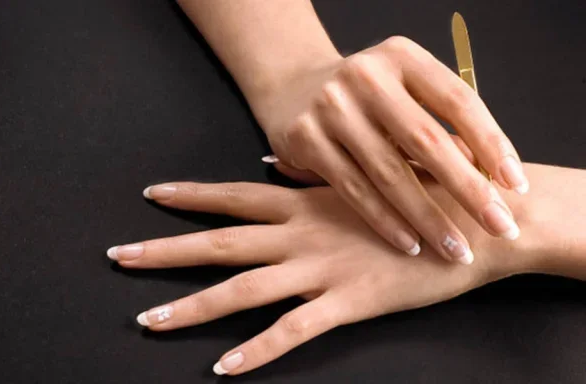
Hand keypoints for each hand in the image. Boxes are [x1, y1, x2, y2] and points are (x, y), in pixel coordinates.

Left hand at [107, 174, 548, 374]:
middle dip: (165, 250)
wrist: (473, 225)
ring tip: (148, 320)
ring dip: (190, 307)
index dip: (189, 197)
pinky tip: (223, 368)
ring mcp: (319, 270)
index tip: (152, 195)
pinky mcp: (346, 303)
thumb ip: (307, 175)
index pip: (231, 197)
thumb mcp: (360, 177)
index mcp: (303, 203)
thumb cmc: (418, 198)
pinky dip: (254, 351)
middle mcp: (300, 234)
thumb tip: (268, 159)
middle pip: (218, 243)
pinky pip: (290, 332)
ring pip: (240, 290)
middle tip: (120, 256)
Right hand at [249, 36, 528, 263]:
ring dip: (428, 217)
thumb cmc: (364, 97)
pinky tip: (410, 243)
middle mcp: (366, 76)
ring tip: (457, 249)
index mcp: (402, 56)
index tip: (515, 184)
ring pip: (389, 173)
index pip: (458, 100)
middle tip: (500, 226)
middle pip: (426, 140)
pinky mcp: (304, 139)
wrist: (290, 87)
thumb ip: (438, 123)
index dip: (491, 143)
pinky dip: (385, 220)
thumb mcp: (402, 89)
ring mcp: (331, 108)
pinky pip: (353, 189)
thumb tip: (488, 178)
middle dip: (468, 189)